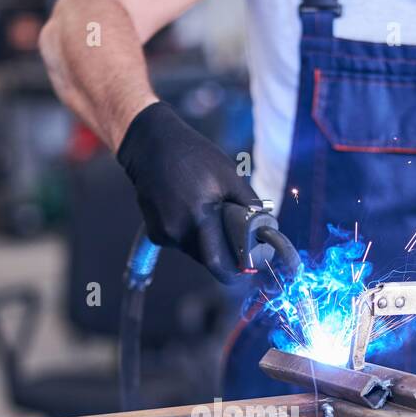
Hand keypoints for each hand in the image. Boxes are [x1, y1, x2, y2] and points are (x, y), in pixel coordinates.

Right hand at [117, 101, 261, 282]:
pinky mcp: (155, 234)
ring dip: (207, 243)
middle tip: (233, 239)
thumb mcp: (228, 174)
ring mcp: (164, 235)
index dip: (235, 270)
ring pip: (194, 252)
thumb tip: (265, 226)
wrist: (150, 146)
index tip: (246, 268)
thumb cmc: (193, 155)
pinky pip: (180, 243)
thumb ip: (248, 203)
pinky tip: (187, 211)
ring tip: (207, 215)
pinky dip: (190, 235)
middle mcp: (178, 232)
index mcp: (199, 217)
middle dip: (223, 254)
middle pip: (208, 260)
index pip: (219, 263)